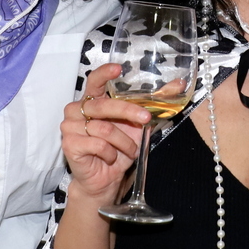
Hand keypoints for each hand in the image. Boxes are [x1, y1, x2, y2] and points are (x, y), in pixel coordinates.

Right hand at [61, 64, 149, 202]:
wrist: (105, 180)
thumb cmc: (119, 149)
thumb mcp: (139, 124)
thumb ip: (154, 103)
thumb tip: (179, 85)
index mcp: (92, 101)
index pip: (94, 80)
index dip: (105, 73)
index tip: (119, 69)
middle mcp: (77, 110)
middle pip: (104, 105)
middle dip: (129, 112)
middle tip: (146, 118)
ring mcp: (70, 127)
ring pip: (104, 128)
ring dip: (124, 142)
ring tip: (130, 150)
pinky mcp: (70, 144)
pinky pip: (98, 144)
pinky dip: (110, 153)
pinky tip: (110, 157)